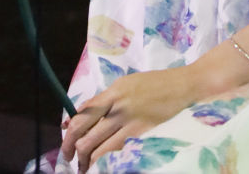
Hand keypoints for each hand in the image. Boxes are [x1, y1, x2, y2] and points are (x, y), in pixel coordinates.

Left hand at [62, 66, 196, 169]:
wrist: (182, 86)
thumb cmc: (154, 84)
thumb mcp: (126, 84)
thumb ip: (106, 99)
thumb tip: (83, 112)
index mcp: (113, 91)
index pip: (84, 113)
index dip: (70, 130)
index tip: (66, 139)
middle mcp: (118, 106)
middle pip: (87, 133)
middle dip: (74, 149)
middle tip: (70, 159)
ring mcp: (130, 122)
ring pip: (100, 147)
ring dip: (88, 159)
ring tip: (84, 166)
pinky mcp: (141, 134)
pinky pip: (117, 150)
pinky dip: (106, 159)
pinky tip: (103, 163)